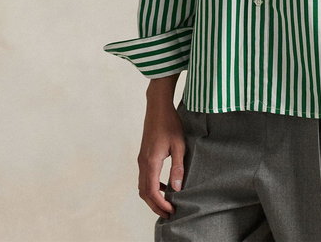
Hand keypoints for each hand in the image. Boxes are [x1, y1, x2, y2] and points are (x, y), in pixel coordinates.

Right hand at [137, 99, 185, 217]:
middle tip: (169, 213)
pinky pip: (144, 177)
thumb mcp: (179, 145)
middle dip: (155, 205)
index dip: (160, 204)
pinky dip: (152, 186)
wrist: (158, 107)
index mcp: (151, 161)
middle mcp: (143, 162)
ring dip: (152, 197)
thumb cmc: (170, 123)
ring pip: (142, 185)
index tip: (171, 210)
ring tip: (166, 203)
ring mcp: (141, 159)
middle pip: (144, 192)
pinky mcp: (143, 155)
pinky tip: (164, 185)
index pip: (152, 191)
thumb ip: (177, 167)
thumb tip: (177, 188)